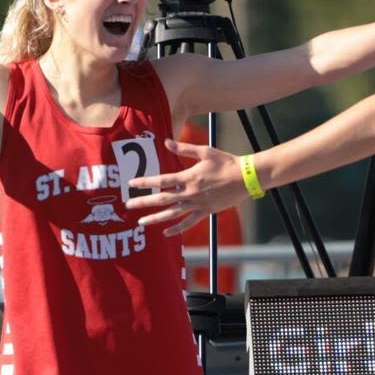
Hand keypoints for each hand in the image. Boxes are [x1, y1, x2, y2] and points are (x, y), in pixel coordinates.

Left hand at [126, 139, 249, 235]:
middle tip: (128, 205)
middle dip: (143, 202)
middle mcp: (190, 192)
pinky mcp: (206, 212)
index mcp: (188, 177)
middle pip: (162, 199)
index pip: (162, 180)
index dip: (145, 181)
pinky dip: (177, 229)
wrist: (246, 177)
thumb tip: (166, 142)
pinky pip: (188, 223)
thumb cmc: (226, 162)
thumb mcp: (205, 152)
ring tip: (141, 222)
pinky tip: (166, 233)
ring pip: (172, 214)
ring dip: (155, 218)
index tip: (131, 183)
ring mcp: (198, 204)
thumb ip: (184, 148)